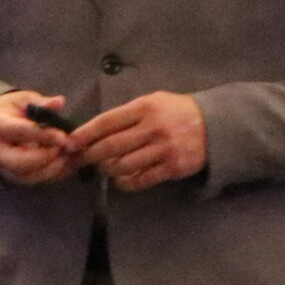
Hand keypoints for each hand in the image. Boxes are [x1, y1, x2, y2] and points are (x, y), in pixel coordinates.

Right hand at [0, 90, 79, 184]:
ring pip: (26, 176)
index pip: (18, 132)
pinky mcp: (11, 177)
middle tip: (63, 148)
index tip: (62, 137)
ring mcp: (0, 167)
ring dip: (50, 168)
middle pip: (18, 162)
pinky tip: (62, 163)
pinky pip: (32, 181)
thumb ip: (42, 103)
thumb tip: (59, 102)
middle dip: (45, 157)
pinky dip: (50, 174)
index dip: (42, 135)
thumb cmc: (11, 110)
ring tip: (65, 155)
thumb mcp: (24, 100)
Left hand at [69, 92, 207, 190]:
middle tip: (78, 160)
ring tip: (103, 168)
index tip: (70, 142)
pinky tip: (121, 179)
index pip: (107, 121)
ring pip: (123, 165)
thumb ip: (127, 114)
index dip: (85, 133)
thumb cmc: (177, 112)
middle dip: (89, 155)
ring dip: (108, 170)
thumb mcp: (154, 102)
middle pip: (111, 146)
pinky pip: (141, 180)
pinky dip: (126, 182)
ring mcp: (164, 149)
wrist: (215, 126)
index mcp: (146, 107)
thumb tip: (94, 131)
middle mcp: (153, 127)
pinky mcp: (172, 168)